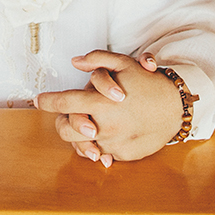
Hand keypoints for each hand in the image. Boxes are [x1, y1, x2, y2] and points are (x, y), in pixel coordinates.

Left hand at [36, 51, 181, 166]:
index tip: (38, 101)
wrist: (176, 108)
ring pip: (83, 143)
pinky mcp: (122, 154)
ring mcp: (112, 143)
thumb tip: (75, 61)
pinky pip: (103, 153)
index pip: (64, 103)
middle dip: (61, 123)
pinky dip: (102, 145)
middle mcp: (103, 125)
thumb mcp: (125, 64)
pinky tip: (108, 135)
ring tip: (89, 126)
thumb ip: (98, 59)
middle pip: (66, 129)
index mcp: (100, 102)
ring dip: (82, 136)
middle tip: (65, 117)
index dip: (47, 101)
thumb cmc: (149, 85)